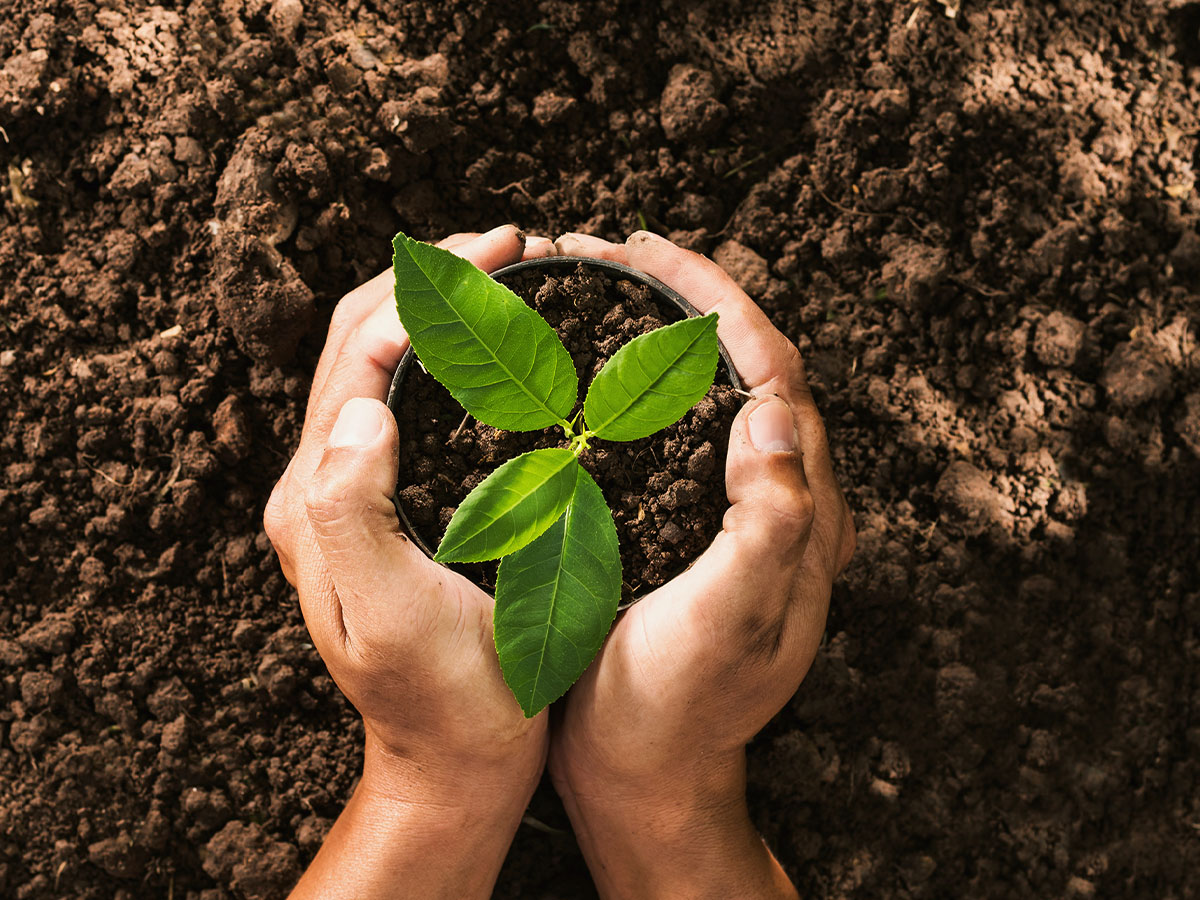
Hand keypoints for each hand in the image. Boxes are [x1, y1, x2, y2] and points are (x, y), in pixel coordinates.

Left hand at [264, 225, 556, 899]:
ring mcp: (353, 491)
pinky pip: (406, 399)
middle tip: (512, 244)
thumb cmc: (447, 698)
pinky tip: (497, 341)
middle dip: (429, 277)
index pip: (357, 360)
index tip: (504, 256)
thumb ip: (354, 512)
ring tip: (508, 270)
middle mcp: (322, 485)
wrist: (457, 760)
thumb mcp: (393, 617)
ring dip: (436, 303)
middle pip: (358, 341)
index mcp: (317, 501)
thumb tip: (362, 404)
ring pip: (380, 360)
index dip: (423, 294)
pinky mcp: (389, 504)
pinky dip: (447, 349)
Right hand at [546, 231, 855, 898]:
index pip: (775, 372)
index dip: (717, 300)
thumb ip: (765, 527)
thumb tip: (776, 412)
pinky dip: (642, 387)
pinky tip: (593, 376)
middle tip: (612, 255)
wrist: (650, 777)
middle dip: (688, 300)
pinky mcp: (700, 533)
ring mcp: (741, 516)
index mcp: (802, 513)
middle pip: (749, 368)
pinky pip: (681, 433)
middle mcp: (784, 504)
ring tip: (600, 293)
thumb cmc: (679, 712)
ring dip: (664, 334)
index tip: (646, 252)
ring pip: (713, 394)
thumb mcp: (726, 626)